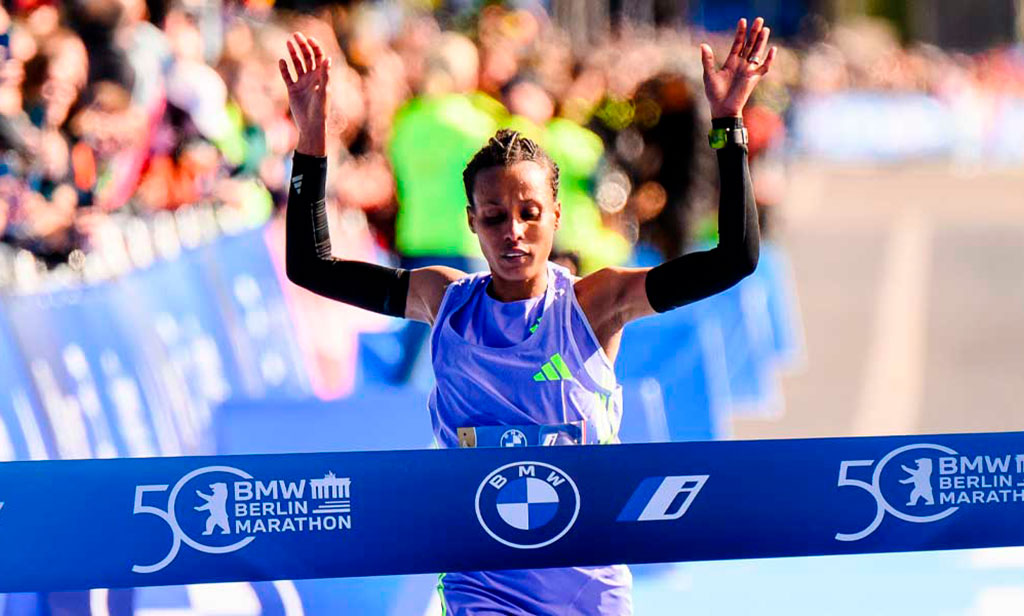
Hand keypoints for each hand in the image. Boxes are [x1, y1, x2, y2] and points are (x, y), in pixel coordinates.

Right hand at [278, 32, 330, 156]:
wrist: (311, 126)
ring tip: (288, 43)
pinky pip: (287, 76)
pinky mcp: (292, 90)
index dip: (314, 47)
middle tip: (295, 36)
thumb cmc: (321, 110)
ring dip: (293, 54)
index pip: (318, 57)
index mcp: (321, 77)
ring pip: (296, 64)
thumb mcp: (324, 92)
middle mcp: (311, 78)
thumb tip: (328, 59)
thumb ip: (325, 75)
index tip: (308, 39)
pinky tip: (281, 61)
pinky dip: (284, 68)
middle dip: (302, 46)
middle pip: (306, 58)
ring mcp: (301, 83)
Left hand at [700, 17, 776, 118]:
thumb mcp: (709, 75)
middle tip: (759, 19)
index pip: (737, 44)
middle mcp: (741, 64)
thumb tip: (703, 45)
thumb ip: (708, 60)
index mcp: (731, 62)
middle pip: (750, 45)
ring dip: (761, 41)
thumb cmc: (714, 94)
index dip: (740, 33)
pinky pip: (764, 68)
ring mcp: (748, 71)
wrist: (722, 109)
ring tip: (765, 28)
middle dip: (754, 32)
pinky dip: (768, 59)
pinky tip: (772, 49)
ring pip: (757, 52)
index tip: (743, 21)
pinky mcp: (754, 79)